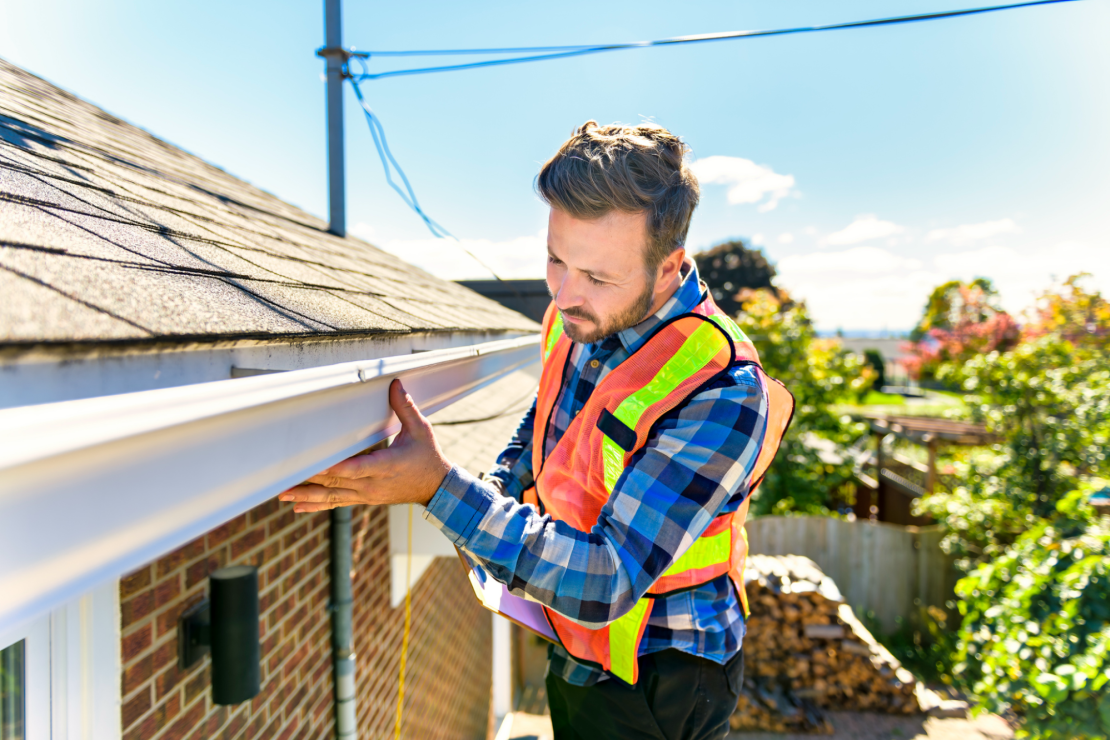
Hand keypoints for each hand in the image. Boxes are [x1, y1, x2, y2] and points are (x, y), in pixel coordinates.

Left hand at [279, 379, 451, 512]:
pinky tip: (298, 508)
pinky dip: (317, 505)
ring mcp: (367, 495)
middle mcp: (373, 484)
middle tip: (285, 477)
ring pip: (333, 496)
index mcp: (386, 466)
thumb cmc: (428, 457)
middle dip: (310, 480)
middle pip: (337, 482)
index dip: (334, 467)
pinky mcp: (364, 499)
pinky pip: (337, 503)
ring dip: (307, 495)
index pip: (355, 468)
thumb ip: (405, 407)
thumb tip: (394, 384)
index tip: (314, 465)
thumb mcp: (422, 430)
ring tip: (283, 494)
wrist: (436, 488)